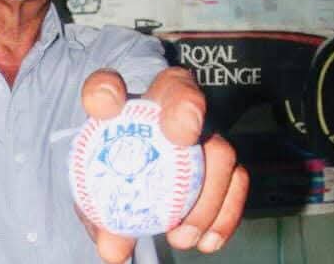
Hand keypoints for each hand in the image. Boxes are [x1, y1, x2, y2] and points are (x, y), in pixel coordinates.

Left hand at [78, 68, 248, 262]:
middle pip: (177, 89)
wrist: (132, 177)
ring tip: (181, 236)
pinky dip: (226, 212)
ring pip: (217, 144)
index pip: (104, 86)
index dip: (105, 91)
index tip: (105, 105)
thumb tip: (113, 249)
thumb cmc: (111, 175)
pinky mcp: (221, 157)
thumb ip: (100, 216)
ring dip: (206, 193)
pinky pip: (237, 177)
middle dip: (183, 109)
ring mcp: (197, 128)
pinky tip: (208, 241)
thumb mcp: (96, 196)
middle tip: (181, 139)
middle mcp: (160, 105)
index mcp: (116, 106)